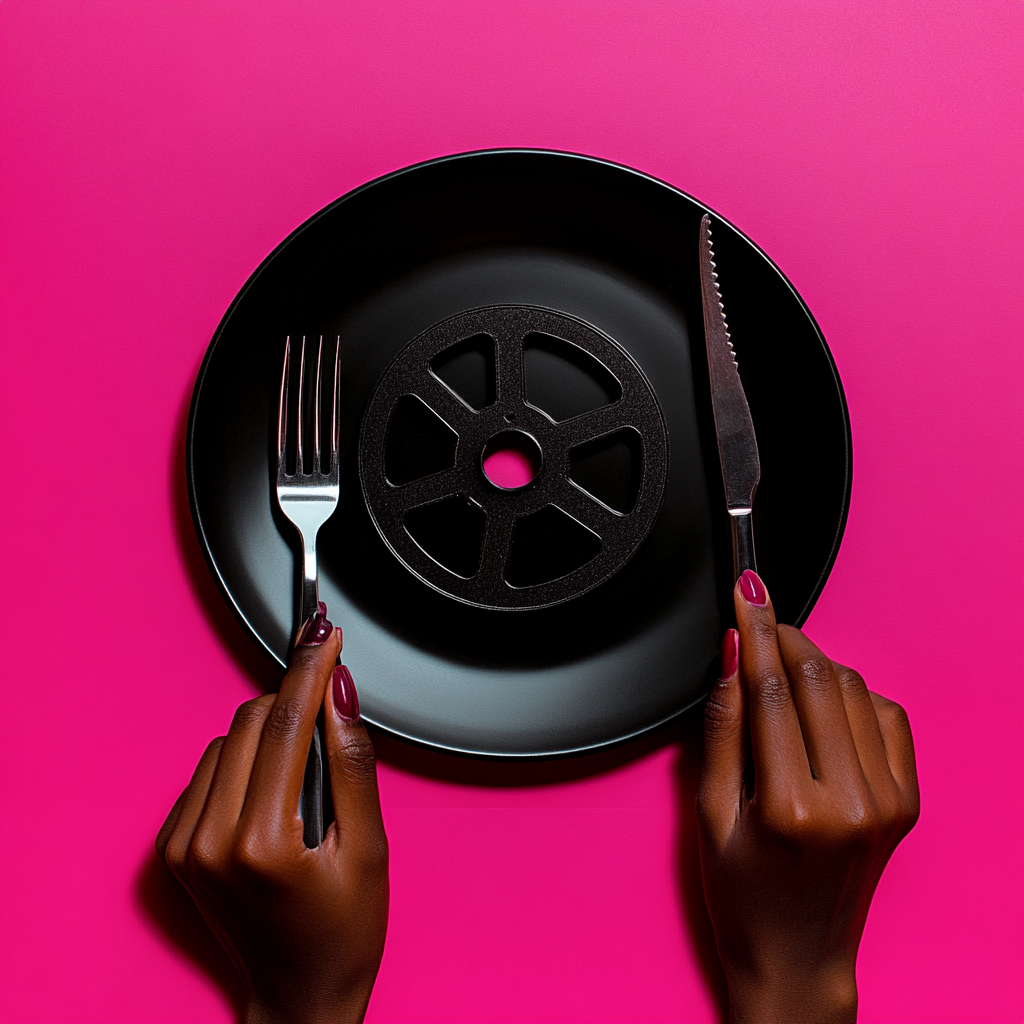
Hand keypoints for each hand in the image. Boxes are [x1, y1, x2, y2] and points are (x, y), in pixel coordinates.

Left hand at [156, 608, 387, 1023]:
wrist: (300, 993)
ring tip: (307, 776)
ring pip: (231, 737)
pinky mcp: (174, 845)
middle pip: (253, 720)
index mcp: (262, 842)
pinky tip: (274, 792)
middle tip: (334, 710)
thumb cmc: (344, 929)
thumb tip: (339, 690)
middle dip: (296, 701)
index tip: (326, 631)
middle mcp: (210, 839)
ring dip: (272, 732)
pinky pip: (211, 767)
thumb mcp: (369, 845)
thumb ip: (352, 760)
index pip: (288, 723)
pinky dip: (246, 760)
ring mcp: (185, 844)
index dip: (311, 668)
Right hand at [697, 571, 918, 1023]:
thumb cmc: (744, 894)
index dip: (755, 629)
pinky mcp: (907, 800)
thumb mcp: (709, 812)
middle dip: (785, 636)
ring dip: (816, 664)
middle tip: (757, 615)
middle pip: (821, 680)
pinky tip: (821, 704)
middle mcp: (852, 802)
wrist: (798, 956)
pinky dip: (853, 694)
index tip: (747, 590)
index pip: (773, 690)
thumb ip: (722, 726)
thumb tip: (732, 654)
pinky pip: (887, 715)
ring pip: (856, 689)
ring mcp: (888, 801)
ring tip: (779, 669)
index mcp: (794, 808)